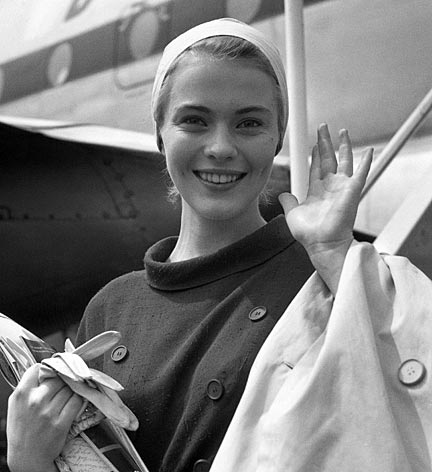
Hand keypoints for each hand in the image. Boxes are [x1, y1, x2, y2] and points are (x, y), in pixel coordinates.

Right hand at [7, 364, 82, 471]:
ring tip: (70, 394)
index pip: (38, 368)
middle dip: (64, 379)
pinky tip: (75, 401)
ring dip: (73, 388)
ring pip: (70, 387)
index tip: (54, 370)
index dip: (48, 367)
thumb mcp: (17, 405)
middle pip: (58, 376)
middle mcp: (35, 401)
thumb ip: (29, 386)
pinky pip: (77, 401)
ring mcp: (48, 413)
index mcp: (21, 395)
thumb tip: (47, 369)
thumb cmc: (22, 430)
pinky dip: (80, 399)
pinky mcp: (61, 423)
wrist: (26, 458)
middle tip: (66, 383)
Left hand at [279, 124, 372, 292]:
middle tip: (323, 127)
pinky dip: (366, 161)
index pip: (316, 167)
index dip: (315, 155)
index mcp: (316, 191)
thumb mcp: (292, 214)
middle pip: (328, 159)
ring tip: (342, 131)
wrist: (322, 244)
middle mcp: (330, 187)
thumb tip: (283, 194)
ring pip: (344, 161)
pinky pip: (362, 173)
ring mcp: (342, 188)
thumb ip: (288, 202)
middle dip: (325, 142)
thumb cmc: (309, 234)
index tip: (315, 144)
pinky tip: (370, 150)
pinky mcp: (352, 191)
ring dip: (343, 146)